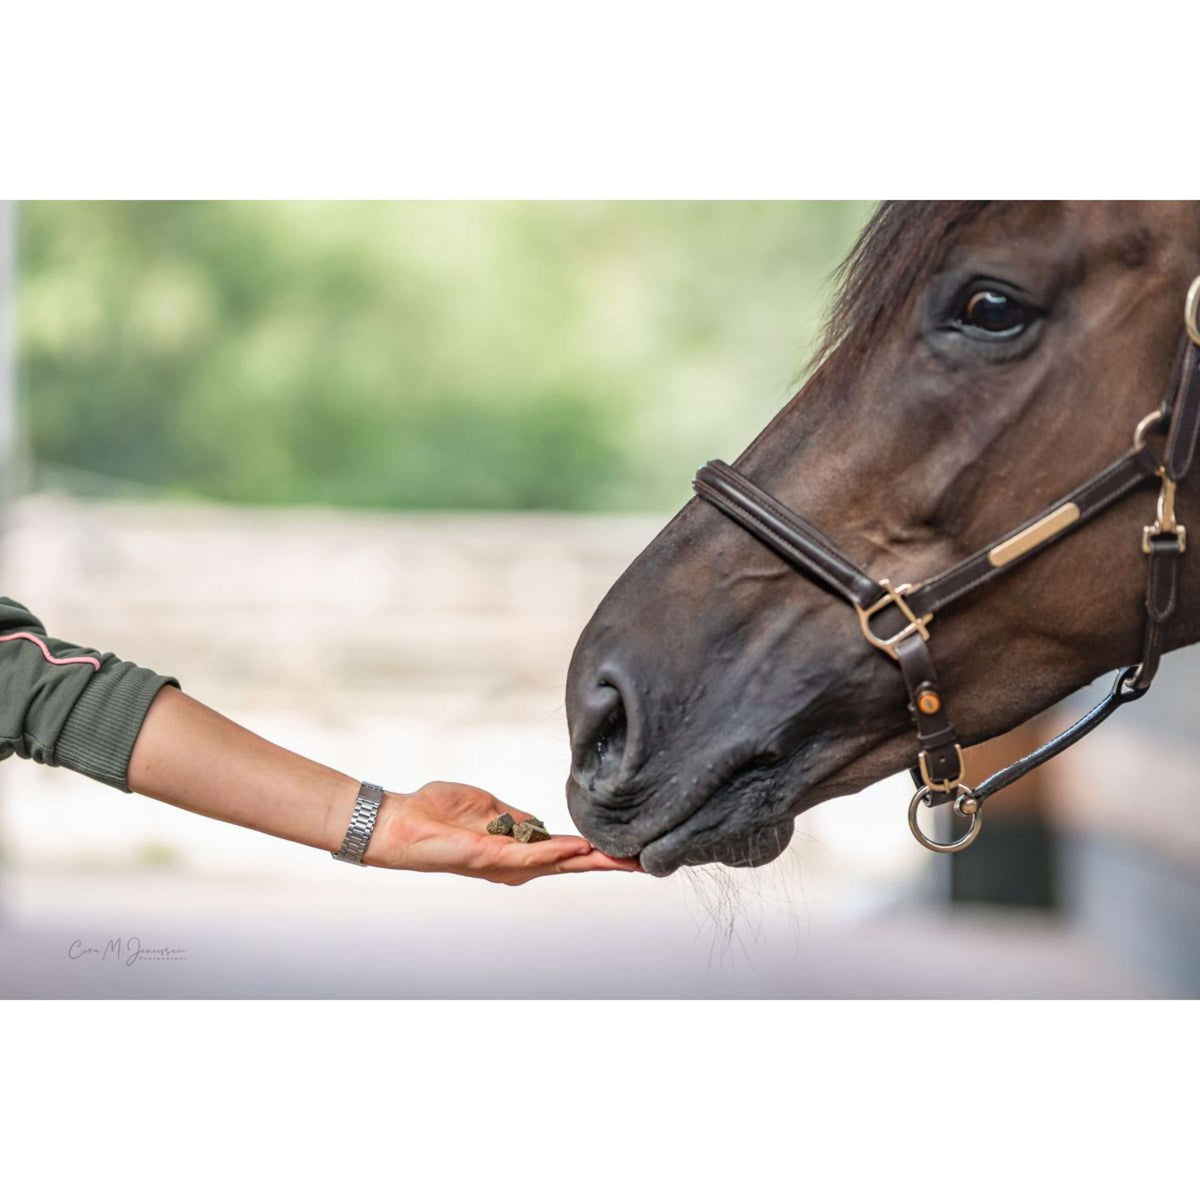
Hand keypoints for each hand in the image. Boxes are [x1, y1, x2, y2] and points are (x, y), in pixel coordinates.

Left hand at [364, 780, 642, 884]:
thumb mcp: (487, 809)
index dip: (595, 853)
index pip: (564, 853)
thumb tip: (539, 824)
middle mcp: (514, 864)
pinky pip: (528, 855)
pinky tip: (579, 847)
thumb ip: (515, 818)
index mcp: (516, 851)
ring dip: (591, 861)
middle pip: (570, 865)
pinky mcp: (488, 858)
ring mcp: (503, 864)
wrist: (400, 823)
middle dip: (606, 864)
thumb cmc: (436, 814)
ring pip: (557, 865)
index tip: (628, 852)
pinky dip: (556, 851)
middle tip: (644, 864)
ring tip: (624, 858)